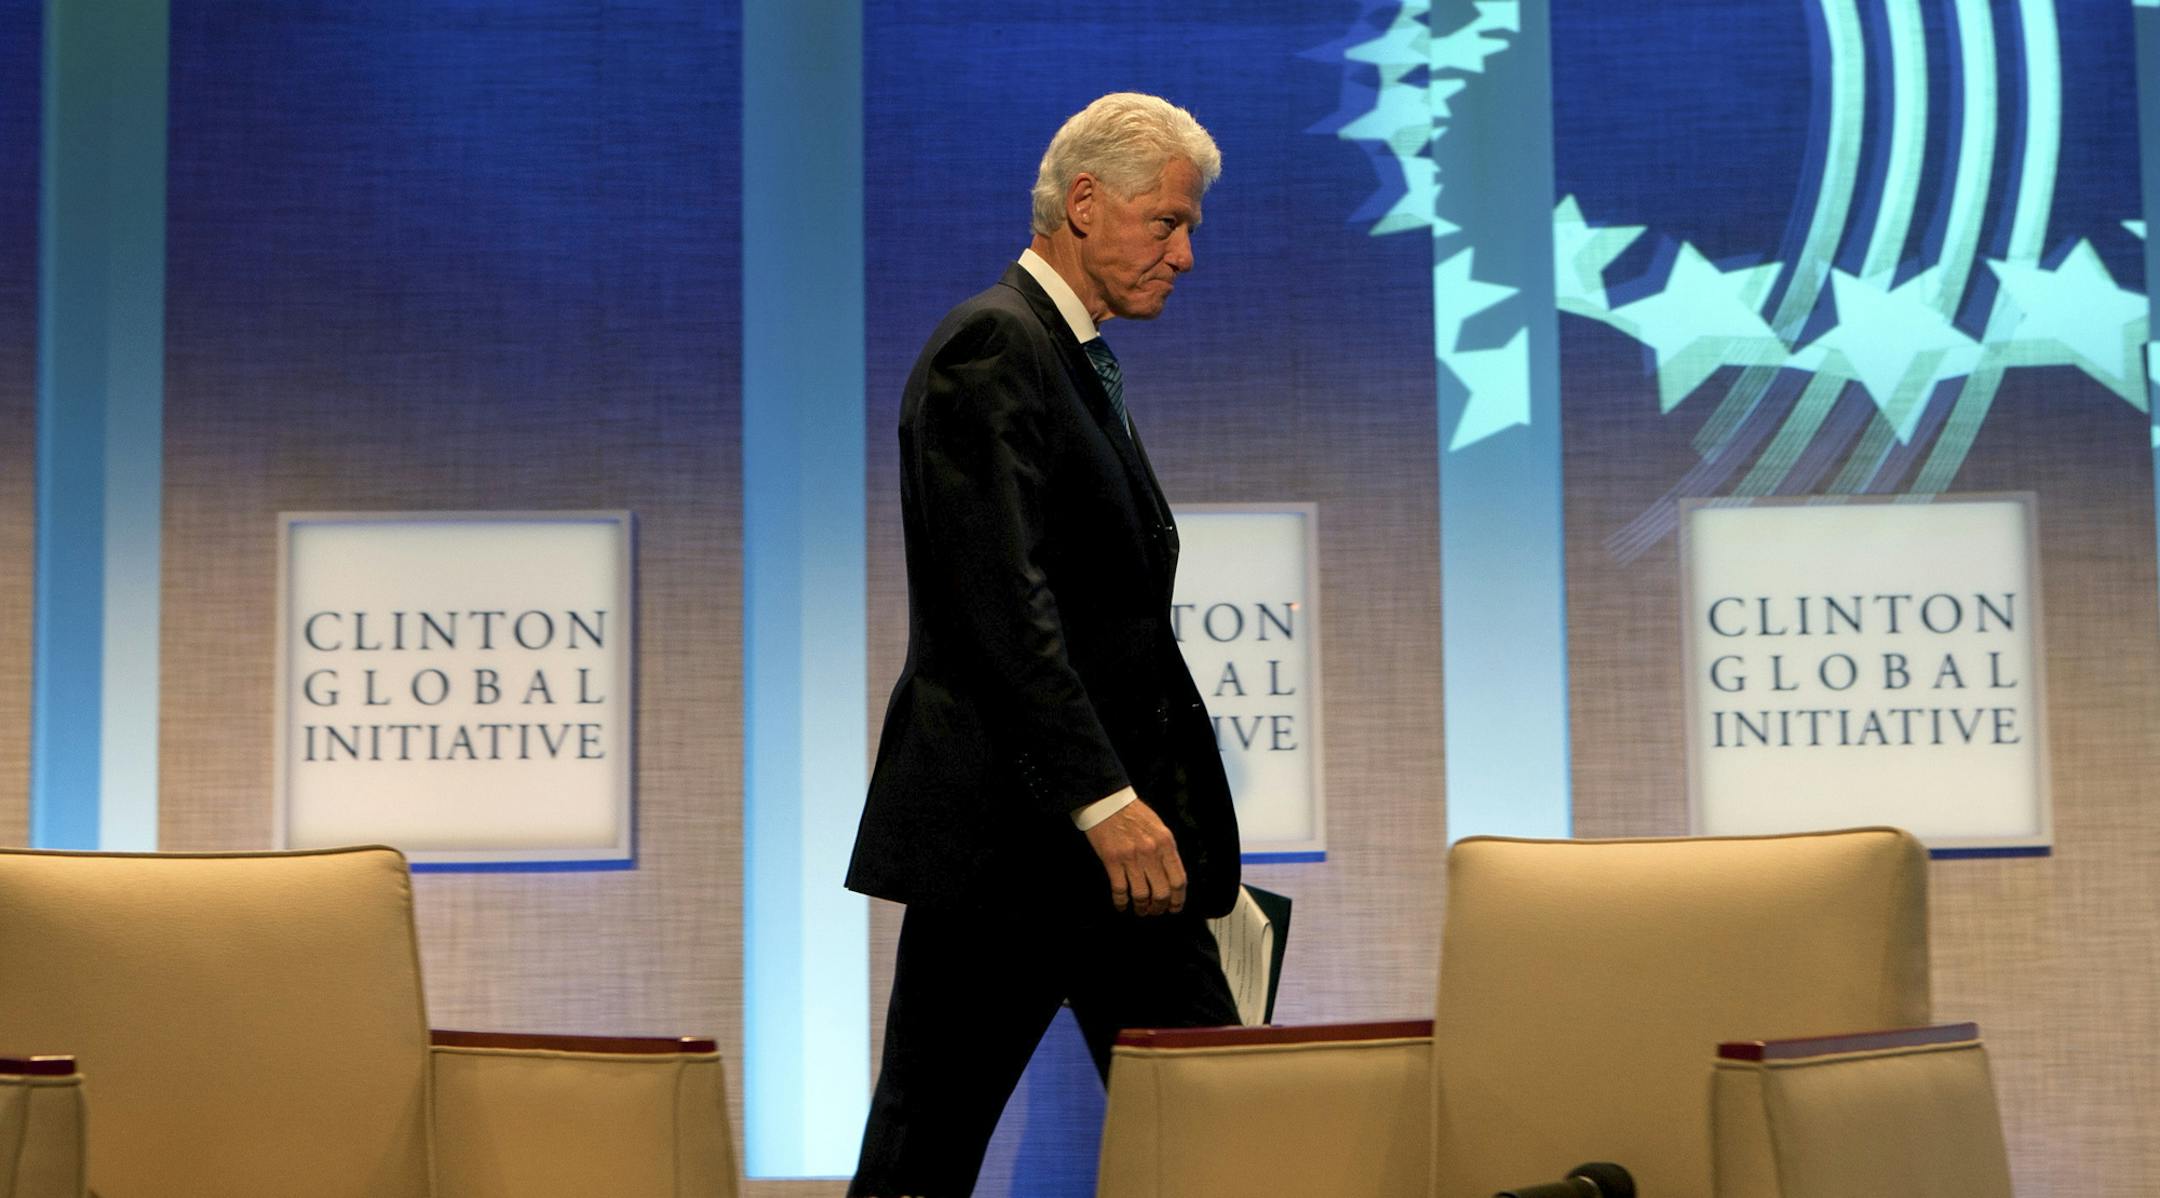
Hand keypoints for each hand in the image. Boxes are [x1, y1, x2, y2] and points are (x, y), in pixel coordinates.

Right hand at [1083, 793, 1186, 915]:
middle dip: (1159, 907)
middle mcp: (1151, 852)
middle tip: (1155, 911)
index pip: (1179, 880)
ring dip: (1141, 908)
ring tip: (1140, 910)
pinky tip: (1121, 906)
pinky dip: (1121, 902)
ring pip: (1141, 895)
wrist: (1107, 801)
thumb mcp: (1159, 827)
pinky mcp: (1112, 860)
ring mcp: (1131, 858)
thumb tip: (1170, 876)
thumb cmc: (1133, 813)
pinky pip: (1119, 890)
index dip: (1178, 899)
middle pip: (1161, 892)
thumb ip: (1166, 850)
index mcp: (1166, 843)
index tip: (1175, 907)